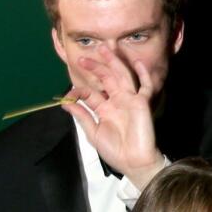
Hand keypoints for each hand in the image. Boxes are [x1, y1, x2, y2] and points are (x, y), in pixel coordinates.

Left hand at [63, 45, 166, 189]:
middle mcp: (117, 102)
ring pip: (122, 76)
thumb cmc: (115, 151)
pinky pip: (145, 86)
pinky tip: (137, 63)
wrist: (133, 162)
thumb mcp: (93, 133)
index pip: (91, 93)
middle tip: (83, 59)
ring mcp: (130, 101)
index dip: (79, 91)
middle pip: (106, 79)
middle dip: (96, 68)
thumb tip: (66, 102)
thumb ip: (82, 116)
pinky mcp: (142, 103)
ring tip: (105, 48)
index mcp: (105, 109)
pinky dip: (143, 74)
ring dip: (114, 63)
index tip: (70, 95)